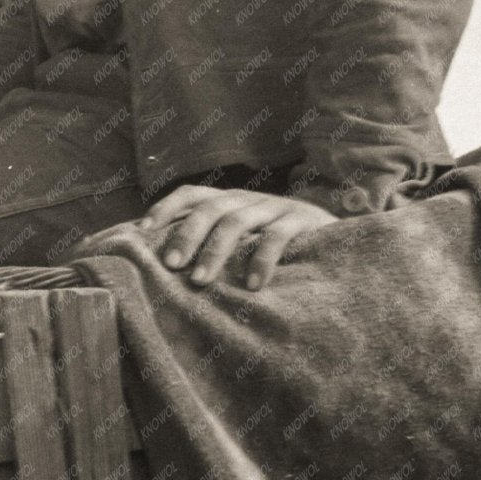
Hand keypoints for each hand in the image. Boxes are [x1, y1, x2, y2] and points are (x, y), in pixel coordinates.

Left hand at [137, 185, 337, 291]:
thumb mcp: (243, 239)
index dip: (166, 207)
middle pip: (210, 209)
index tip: (142, 230)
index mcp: (228, 201)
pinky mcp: (302, 220)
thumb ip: (213, 244)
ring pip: (237, 221)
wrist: (338, 238)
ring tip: (200, 281)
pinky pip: (277, 237)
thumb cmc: (276, 245)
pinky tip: (252, 285)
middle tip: (171, 265)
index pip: (191, 194)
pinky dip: (262, 260)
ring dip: (216, 251)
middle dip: (187, 236)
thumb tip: (162, 266)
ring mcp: (275, 207)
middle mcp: (247, 199)